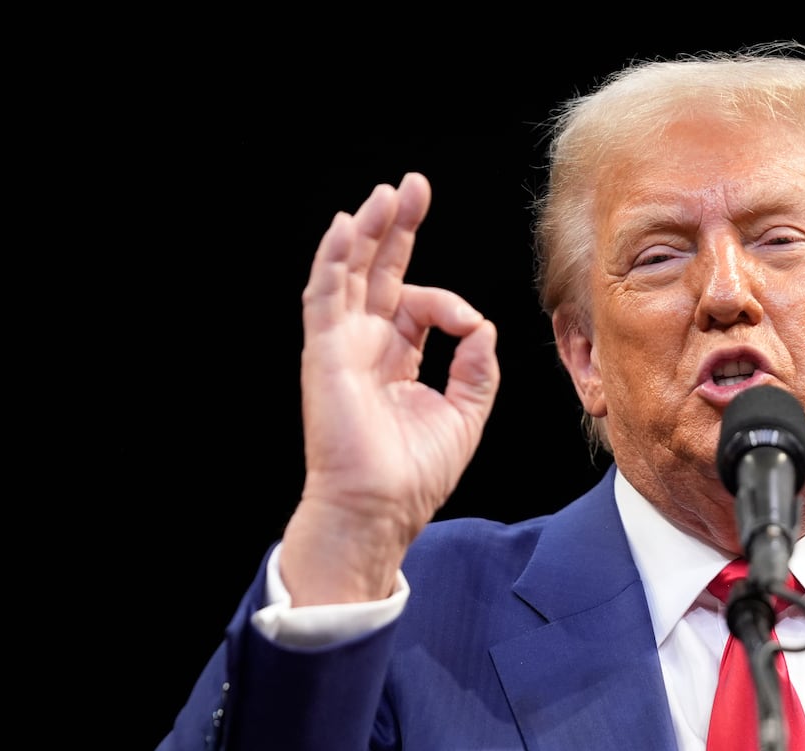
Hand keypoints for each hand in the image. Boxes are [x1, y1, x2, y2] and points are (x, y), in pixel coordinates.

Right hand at [281, 173, 499, 604]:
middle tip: (413, 187)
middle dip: (397, 228)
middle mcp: (366, 346)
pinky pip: (323, 297)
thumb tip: (480, 323)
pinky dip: (331, 260)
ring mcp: (342, 347)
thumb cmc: (414, 474)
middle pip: (379, 273)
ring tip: (386, 194)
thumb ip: (477, 365)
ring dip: (366, 231)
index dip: (449, 302)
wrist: (379, 509)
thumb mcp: (465, 413)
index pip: (419, 304)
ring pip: (350, 274)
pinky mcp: (324, 354)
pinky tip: (344, 227)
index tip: (468, 324)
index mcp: (396, 358)